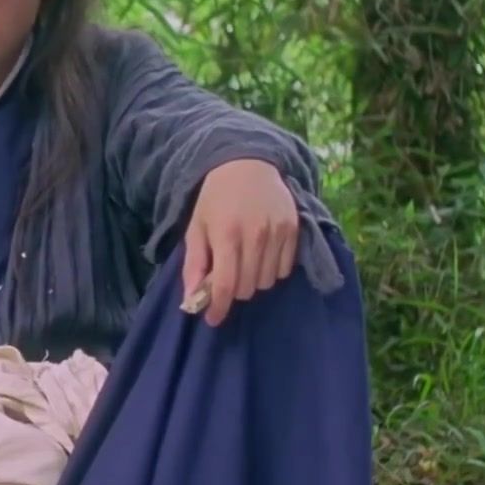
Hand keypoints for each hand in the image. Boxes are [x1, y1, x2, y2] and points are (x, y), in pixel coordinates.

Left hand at [182, 158, 298, 326]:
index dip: (219, 308)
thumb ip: (194, 264)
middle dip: (234, 291)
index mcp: (226, 234)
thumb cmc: (216, 198)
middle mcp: (255, 235)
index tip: (212, 320)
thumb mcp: (196, 227)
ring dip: (253, 281)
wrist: (248, 164)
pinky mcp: (294, 230)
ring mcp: (278, 232)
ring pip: (267, 282)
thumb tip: (191, 301)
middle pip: (248, 288)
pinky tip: (262, 255)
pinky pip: (285, 270)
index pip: (226, 285)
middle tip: (227, 278)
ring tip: (245, 263)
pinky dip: (272, 270)